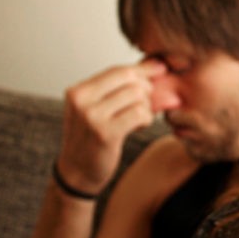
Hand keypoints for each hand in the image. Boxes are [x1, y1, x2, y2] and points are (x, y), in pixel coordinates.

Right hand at [56, 60, 170, 195]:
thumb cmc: (92, 138)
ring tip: (139, 119)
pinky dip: (146, 119)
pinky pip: (139, 113)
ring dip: (146, 107)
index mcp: (78, 91)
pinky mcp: (105, 133)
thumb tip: (155, 64)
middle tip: (146, 105)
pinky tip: (139, 126)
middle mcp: (81, 100)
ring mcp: (91, 117)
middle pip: (130, 79)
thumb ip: (119, 88)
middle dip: (146, 90)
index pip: (118, 70)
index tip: (161, 69)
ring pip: (137, 96)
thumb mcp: (97, 108)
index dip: (143, 70)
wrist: (77, 172)